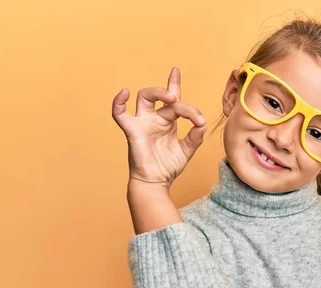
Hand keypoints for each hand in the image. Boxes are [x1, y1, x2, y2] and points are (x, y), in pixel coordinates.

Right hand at [112, 67, 206, 188]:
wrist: (156, 183)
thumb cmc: (167, 167)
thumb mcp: (187, 150)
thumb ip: (195, 137)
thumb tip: (202, 123)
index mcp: (167, 122)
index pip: (172, 100)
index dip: (174, 84)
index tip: (175, 71)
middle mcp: (155, 119)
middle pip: (160, 95)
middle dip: (171, 91)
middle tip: (179, 100)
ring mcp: (143, 123)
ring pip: (144, 97)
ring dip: (157, 92)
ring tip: (172, 98)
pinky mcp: (132, 131)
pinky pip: (119, 114)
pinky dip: (118, 103)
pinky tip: (123, 93)